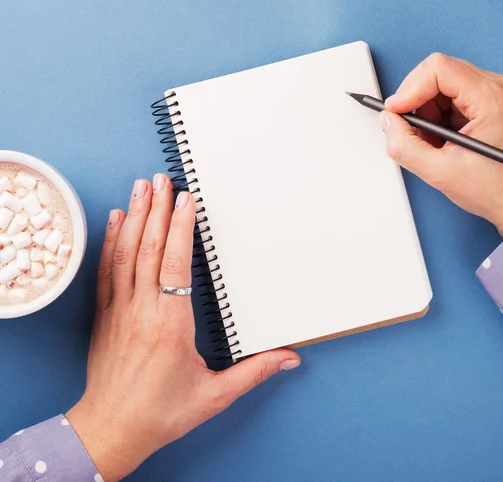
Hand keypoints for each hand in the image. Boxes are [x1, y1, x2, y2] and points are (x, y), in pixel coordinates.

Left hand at [66, 175, 299, 480]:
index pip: (175, 265)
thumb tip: (290, 358)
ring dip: (135, 217)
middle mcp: (142, 311)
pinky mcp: (105, 315)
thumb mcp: (214, 396)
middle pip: (149, 250)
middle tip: (162, 179)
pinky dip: (110, 241)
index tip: (186, 201)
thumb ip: (253, 372)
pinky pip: (106, 270)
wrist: (109, 431)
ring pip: (125, 254)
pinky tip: (116, 219)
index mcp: (170, 326)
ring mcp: (119, 311)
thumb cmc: (160, 413)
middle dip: (157, 210)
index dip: (181, 229)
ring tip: (141, 187)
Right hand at [381, 53, 502, 237]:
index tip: (395, 112)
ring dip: (424, 112)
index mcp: (491, 98)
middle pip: (437, 73)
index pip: (438, 68)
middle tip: (409, 131)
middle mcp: (495, 88)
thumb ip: (404, 145)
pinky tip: (440, 141)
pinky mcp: (485, 103)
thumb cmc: (495, 190)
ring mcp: (491, 94)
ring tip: (431, 143)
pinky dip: (434, 117)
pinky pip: (447, 97)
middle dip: (415, 102)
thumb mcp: (439, 172)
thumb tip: (388, 121)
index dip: (409, 88)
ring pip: (438, 85)